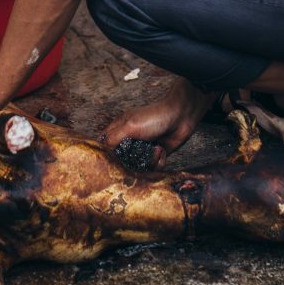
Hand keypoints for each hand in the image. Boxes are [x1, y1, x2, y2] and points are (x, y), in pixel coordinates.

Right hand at [102, 79, 218, 168]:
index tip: (107, 163)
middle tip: (137, 160)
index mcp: (120, 129)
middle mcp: (130, 140)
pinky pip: (153, 167)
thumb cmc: (154, 117)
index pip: (105, 144)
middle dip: (130, 163)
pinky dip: (159, 161)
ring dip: (149, 161)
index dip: (105, 154)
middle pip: (122, 160)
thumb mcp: (130, 126)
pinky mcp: (156, 154)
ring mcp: (143, 148)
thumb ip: (113, 139)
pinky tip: (162, 150)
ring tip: (156, 149)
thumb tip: (102, 151)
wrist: (181, 117)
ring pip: (138, 166)